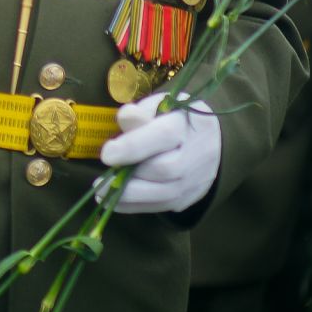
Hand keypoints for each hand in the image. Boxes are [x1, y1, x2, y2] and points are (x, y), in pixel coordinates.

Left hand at [98, 92, 221, 213]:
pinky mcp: (191, 195)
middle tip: (100, 179)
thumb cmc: (175, 117)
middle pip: (166, 169)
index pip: (164, 135)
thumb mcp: (160, 105)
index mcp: (189, 122)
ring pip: (165, 193)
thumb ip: (142, 111)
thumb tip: (125, 117)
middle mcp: (198, 152)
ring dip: (129, 197)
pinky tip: (114, 201)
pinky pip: (164, 205)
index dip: (134, 146)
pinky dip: (136, 206)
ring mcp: (197, 177)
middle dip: (129, 176)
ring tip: (101, 192)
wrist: (210, 140)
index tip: (107, 155)